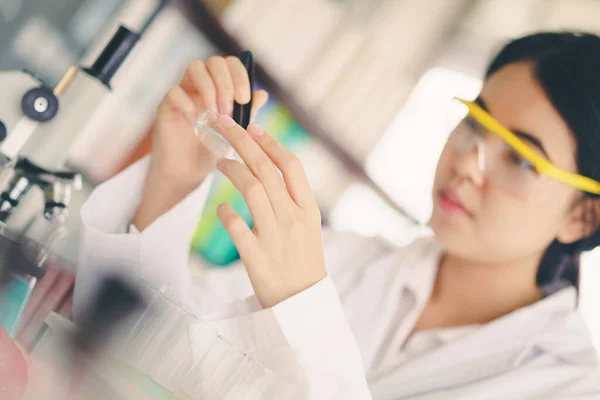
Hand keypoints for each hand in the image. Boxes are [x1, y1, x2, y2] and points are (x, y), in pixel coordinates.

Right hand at [135, 57, 268, 229]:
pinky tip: (195, 122)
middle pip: (215, 62)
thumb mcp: (236, 130)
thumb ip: (247, 112)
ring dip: (210, 90)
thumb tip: (262, 93)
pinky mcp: (166, 106)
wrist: (189, 172)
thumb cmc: (213, 149)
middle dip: (226, 83)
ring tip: (215, 115)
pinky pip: (174, 92)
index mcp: (219, 86)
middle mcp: (201, 84)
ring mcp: (183, 92)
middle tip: (230, 110)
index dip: (239, 76)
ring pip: (194, 67)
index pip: (230, 63)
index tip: (244, 100)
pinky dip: (187, 104)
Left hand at [214, 114, 325, 308]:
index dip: (270, 142)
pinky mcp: (256, 256)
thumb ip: (294, 198)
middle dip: (243, 141)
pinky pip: (235, 225)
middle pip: (265, 169)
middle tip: (224, 125)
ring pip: (250, 189)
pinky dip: (224, 211)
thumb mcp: (309, 226)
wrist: (302, 303)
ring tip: (219, 162)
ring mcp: (275, 237)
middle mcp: (293, 218)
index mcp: (309, 209)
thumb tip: (270, 166)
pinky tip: (220, 207)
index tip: (253, 127)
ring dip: (231, 169)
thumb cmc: (303, 261)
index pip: (291, 165)